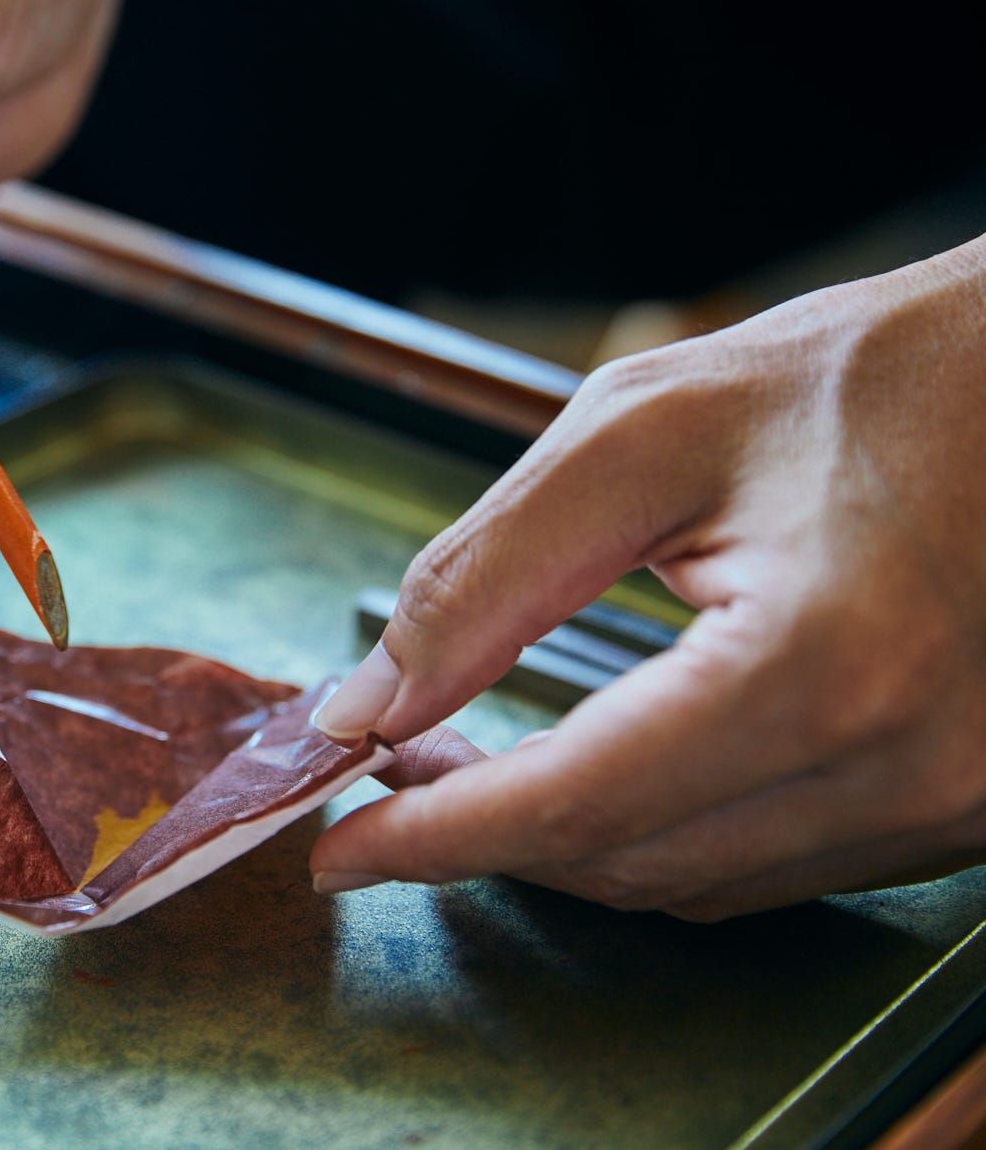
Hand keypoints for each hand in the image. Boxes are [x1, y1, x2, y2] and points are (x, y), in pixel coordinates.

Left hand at [310, 235, 985, 919]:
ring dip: (564, 841)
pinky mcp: (965, 806)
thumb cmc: (867, 375)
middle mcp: (908, 765)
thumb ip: (488, 576)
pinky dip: (658, 832)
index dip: (435, 837)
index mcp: (827, 662)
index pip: (577, 805)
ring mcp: (954, 801)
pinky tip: (593, 771)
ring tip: (465, 767)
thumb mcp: (642, 432)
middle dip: (483, 835)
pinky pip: (771, 864)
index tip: (336, 847)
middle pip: (628, 864)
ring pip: (694, 884)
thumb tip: (373, 704)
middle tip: (387, 769)